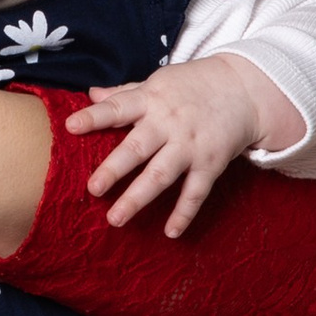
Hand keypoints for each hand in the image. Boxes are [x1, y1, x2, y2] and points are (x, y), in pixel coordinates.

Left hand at [66, 56, 301, 234]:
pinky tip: (170, 232)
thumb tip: (90, 95)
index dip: (94, 116)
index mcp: (152, 100)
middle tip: (92, 189)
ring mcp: (191, 145)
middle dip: (114, 169)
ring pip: (162, 175)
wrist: (244, 88)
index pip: (118, 108)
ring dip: (138, 198)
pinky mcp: (211, 163)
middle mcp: (169, 123)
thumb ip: (125, 92)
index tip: (71, 126)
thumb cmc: (193, 85)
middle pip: (138, 148)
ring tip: (115, 219)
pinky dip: (184, 213)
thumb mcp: (159, 82)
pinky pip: (196, 192)